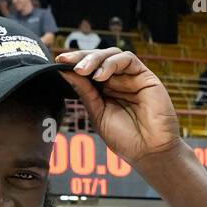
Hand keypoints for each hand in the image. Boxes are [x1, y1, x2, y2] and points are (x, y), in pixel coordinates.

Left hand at [55, 47, 180, 165]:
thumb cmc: (125, 138)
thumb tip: (66, 72)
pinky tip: (100, 75)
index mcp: (104, 91)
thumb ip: (85, 92)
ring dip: (94, 59)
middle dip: (80, 57)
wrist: (149, 152)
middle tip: (65, 62)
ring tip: (82, 70)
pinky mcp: (145, 76)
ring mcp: (131, 77)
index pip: (87, 70)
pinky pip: (128, 60)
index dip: (73, 64)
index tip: (57, 63)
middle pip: (98, 58)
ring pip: (111, 54)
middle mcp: (117, 81)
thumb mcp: (97, 114)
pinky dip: (112, 63)